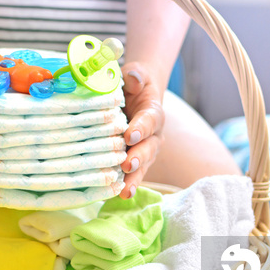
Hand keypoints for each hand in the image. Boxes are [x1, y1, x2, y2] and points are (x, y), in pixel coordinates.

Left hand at [119, 62, 164, 198]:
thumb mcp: (136, 74)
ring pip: (142, 166)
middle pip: (148, 148)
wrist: (138, 96)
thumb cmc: (134, 85)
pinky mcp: (135, 161)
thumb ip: (135, 76)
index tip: (130, 136)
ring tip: (124, 191)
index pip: (149, 121)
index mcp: (153, 113)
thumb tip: (132, 80)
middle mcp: (153, 135)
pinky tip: (116, 195)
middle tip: (128, 165)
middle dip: (138, 158)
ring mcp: (145, 151)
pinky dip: (125, 184)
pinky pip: (132, 174)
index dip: (140, 128)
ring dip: (133, 178)